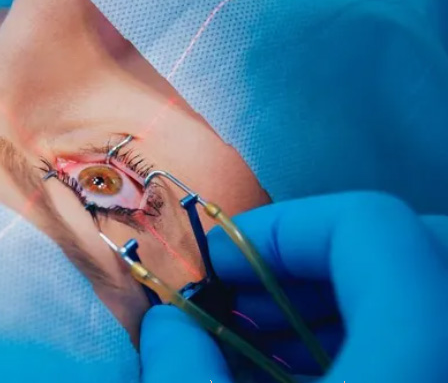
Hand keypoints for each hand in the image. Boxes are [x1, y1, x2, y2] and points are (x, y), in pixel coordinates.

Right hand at [140, 192, 447, 381]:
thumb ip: (181, 373)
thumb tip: (171, 326)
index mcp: (421, 354)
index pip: (370, 226)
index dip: (283, 227)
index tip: (222, 264)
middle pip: (405, 251)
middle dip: (308, 265)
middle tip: (245, 301)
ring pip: (419, 300)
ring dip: (334, 304)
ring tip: (262, 342)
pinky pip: (425, 345)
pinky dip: (363, 341)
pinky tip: (301, 374)